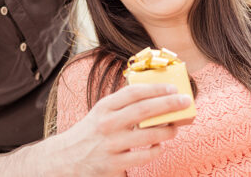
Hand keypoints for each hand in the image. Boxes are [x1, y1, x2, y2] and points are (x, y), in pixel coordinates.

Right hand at [50, 83, 189, 176]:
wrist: (65, 159)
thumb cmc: (90, 133)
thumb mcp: (100, 112)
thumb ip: (121, 104)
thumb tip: (152, 93)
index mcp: (104, 107)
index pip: (133, 92)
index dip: (156, 88)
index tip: (173, 87)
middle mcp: (107, 124)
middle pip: (144, 110)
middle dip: (169, 104)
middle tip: (185, 101)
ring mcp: (111, 145)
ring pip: (148, 135)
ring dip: (167, 130)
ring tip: (175, 128)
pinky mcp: (114, 164)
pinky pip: (143, 157)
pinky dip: (155, 150)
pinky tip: (159, 146)